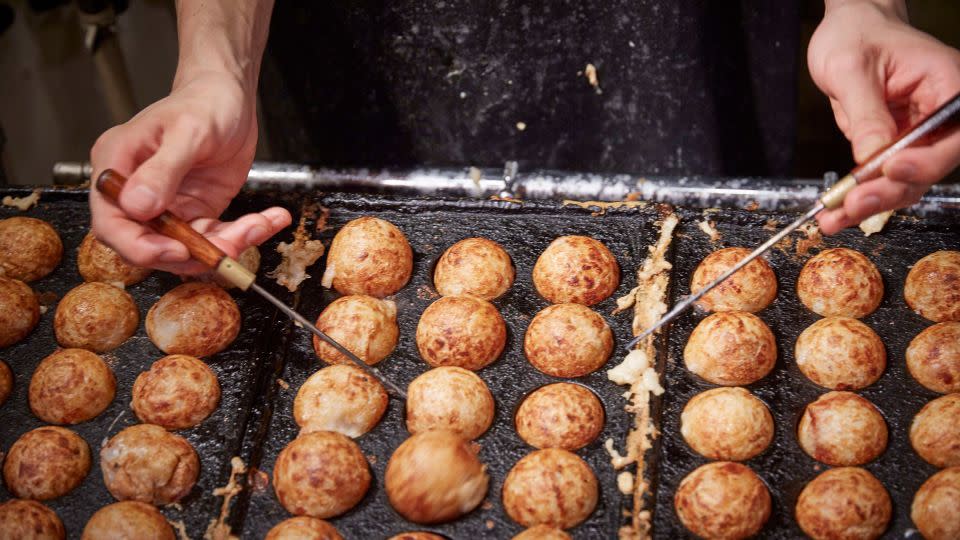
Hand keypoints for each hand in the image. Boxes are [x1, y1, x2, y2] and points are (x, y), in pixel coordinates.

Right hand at [89, 71, 290, 273]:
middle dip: (192, 252)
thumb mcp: (188, 131)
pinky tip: (270, 220)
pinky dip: (243, 234)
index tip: (177, 249)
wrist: (230, 97)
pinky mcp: (196, 211)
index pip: (112, 223)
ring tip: (260, 225)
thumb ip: (163, 170)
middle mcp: (136, 192)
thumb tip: (137, 206)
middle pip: (149, 244)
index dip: (140, 246)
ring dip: (225, 245)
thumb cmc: (204, 102)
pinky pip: (214, 236)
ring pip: (187, 246)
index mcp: (117, 167)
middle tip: (230, 247)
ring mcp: (167, 205)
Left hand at [808, 0, 959, 233]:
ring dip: (871, 203)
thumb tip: (872, 158)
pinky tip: (835, 211)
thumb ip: (866, 114)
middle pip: (930, 167)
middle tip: (852, 204)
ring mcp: (918, 135)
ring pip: (906, 181)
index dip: (926, 160)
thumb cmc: (855, 34)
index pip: (952, 136)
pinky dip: (860, 196)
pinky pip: (883, 179)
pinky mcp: (895, 147)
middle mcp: (940, 114)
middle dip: (890, 190)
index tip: (891, 168)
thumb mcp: (851, 68)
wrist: (847, 29)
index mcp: (948, 85)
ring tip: (834, 217)